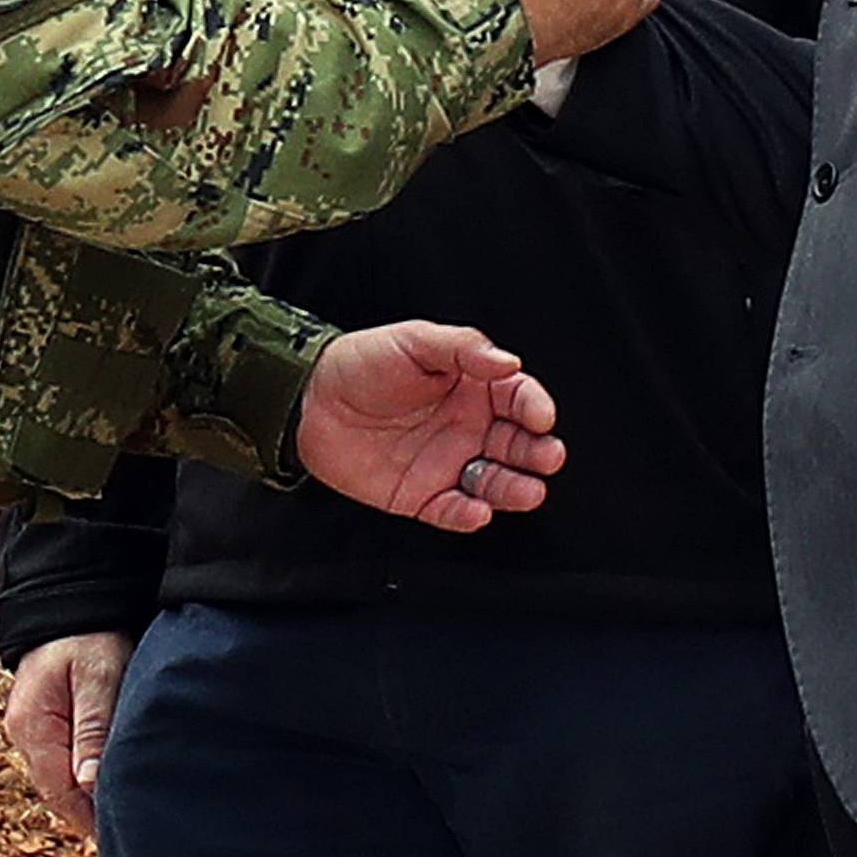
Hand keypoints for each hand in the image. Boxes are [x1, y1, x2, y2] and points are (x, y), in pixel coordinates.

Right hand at [3, 630, 133, 836]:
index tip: (117, 837)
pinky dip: (84, 773)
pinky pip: (64, 758)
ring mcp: (34, 728)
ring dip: (87, 794)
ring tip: (122, 815)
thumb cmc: (89, 635)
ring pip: (61, 776)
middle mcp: (25, 734)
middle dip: (88, 812)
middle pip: (57, 789)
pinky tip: (106, 783)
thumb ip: (94, 729)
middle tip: (126, 833)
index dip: (87, 817)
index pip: (58, 790)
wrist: (73, 600)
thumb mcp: (98, 678)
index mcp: (33, 728)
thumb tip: (90, 784)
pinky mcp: (46, 720)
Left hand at [297, 323, 566, 533]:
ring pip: (494, 482)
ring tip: (529, 491)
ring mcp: (447, 463)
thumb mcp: (415, 341)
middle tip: (547, 456)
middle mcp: (469, 426)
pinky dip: (468, 515)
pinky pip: (452, 510)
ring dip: (514, 488)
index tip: (541, 416)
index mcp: (474, 386)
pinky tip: (478, 512)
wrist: (309, 400)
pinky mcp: (421, 495)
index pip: (518, 397)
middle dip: (537, 452)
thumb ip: (464, 348)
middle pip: (517, 444)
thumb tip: (508, 362)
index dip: (535, 406)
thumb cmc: (363, 362)